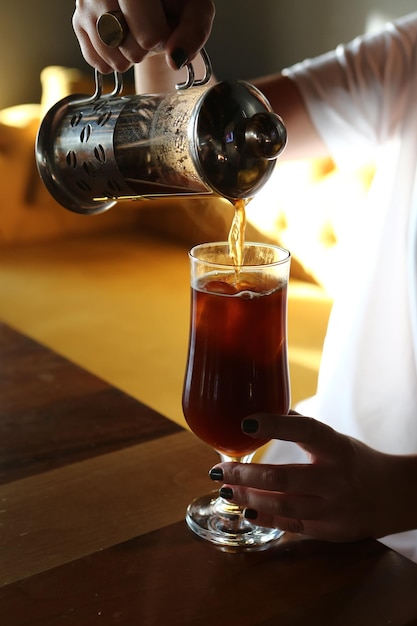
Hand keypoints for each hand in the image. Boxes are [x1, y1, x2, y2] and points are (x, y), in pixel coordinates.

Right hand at [72, 0, 214, 73]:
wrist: (151, 0)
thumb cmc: (174, 2)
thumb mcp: (195, 9)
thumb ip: (193, 33)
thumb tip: (175, 59)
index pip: (148, 36)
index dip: (161, 38)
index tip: (162, 25)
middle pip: (132, 50)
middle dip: (147, 49)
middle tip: (150, 28)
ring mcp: (86, 4)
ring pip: (113, 59)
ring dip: (131, 56)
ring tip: (136, 33)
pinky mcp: (78, 21)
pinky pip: (98, 63)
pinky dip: (114, 59)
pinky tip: (122, 39)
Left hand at [210, 412, 416, 541]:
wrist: (394, 496)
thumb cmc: (357, 461)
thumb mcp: (336, 439)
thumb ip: (304, 429)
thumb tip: (267, 408)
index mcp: (337, 447)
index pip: (305, 430)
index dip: (275, 425)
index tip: (245, 421)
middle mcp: (336, 476)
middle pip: (283, 477)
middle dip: (245, 473)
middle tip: (219, 469)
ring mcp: (334, 507)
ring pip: (283, 505)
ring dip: (249, 497)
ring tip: (227, 488)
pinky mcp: (331, 531)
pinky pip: (292, 526)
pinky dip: (266, 518)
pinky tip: (247, 509)